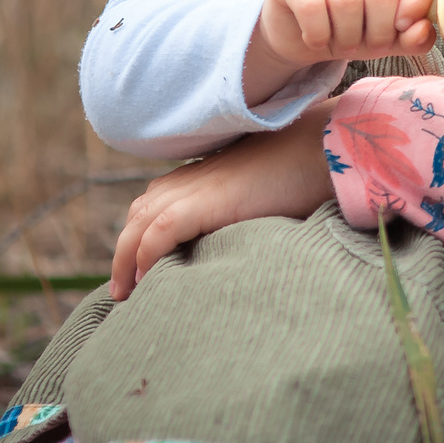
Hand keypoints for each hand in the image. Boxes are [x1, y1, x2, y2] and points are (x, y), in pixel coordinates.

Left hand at [110, 112, 334, 299]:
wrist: (320, 149)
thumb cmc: (302, 172)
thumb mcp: (260, 194)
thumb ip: (238, 209)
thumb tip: (237, 239)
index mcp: (200, 175)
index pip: (152, 206)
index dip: (139, 238)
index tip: (139, 271)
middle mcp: (188, 179)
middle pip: (137, 216)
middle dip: (124, 253)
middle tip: (123, 290)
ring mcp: (193, 188)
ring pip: (138, 225)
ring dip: (126, 260)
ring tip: (127, 293)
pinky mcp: (203, 201)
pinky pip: (158, 233)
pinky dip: (146, 256)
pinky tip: (147, 280)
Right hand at [244, 0, 439, 105]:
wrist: (296, 30)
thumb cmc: (350, 28)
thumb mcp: (387, 38)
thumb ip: (413, 38)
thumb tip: (422, 29)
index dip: (419, 3)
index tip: (402, 28)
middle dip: (378, 33)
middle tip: (367, 47)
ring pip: (347, 0)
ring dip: (347, 37)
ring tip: (342, 45)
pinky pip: (312, 5)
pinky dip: (318, 34)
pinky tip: (316, 39)